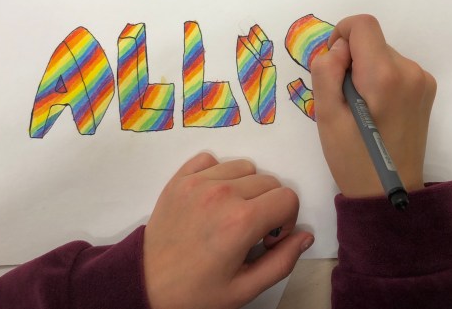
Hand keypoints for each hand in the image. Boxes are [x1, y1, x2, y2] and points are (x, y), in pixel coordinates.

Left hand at [143, 153, 313, 308]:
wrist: (147, 284)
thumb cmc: (196, 292)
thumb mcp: (245, 289)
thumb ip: (282, 262)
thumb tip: (305, 236)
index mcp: (242, 221)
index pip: (288, 197)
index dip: (286, 219)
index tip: (269, 237)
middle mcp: (223, 194)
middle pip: (269, 181)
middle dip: (269, 205)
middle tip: (250, 230)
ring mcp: (199, 182)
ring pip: (244, 167)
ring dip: (246, 187)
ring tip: (230, 212)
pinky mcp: (180, 178)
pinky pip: (211, 159)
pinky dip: (217, 173)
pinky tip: (212, 198)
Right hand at [310, 14, 436, 197]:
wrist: (388, 192)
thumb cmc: (352, 157)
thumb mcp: (326, 115)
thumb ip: (326, 71)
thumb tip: (339, 48)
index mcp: (384, 74)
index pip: (362, 24)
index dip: (340, 36)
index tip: (334, 67)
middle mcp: (410, 70)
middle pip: (372, 41)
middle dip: (352, 61)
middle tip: (346, 100)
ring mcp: (422, 80)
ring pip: (382, 55)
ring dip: (366, 72)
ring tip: (362, 109)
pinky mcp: (426, 89)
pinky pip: (395, 68)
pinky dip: (381, 80)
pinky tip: (377, 110)